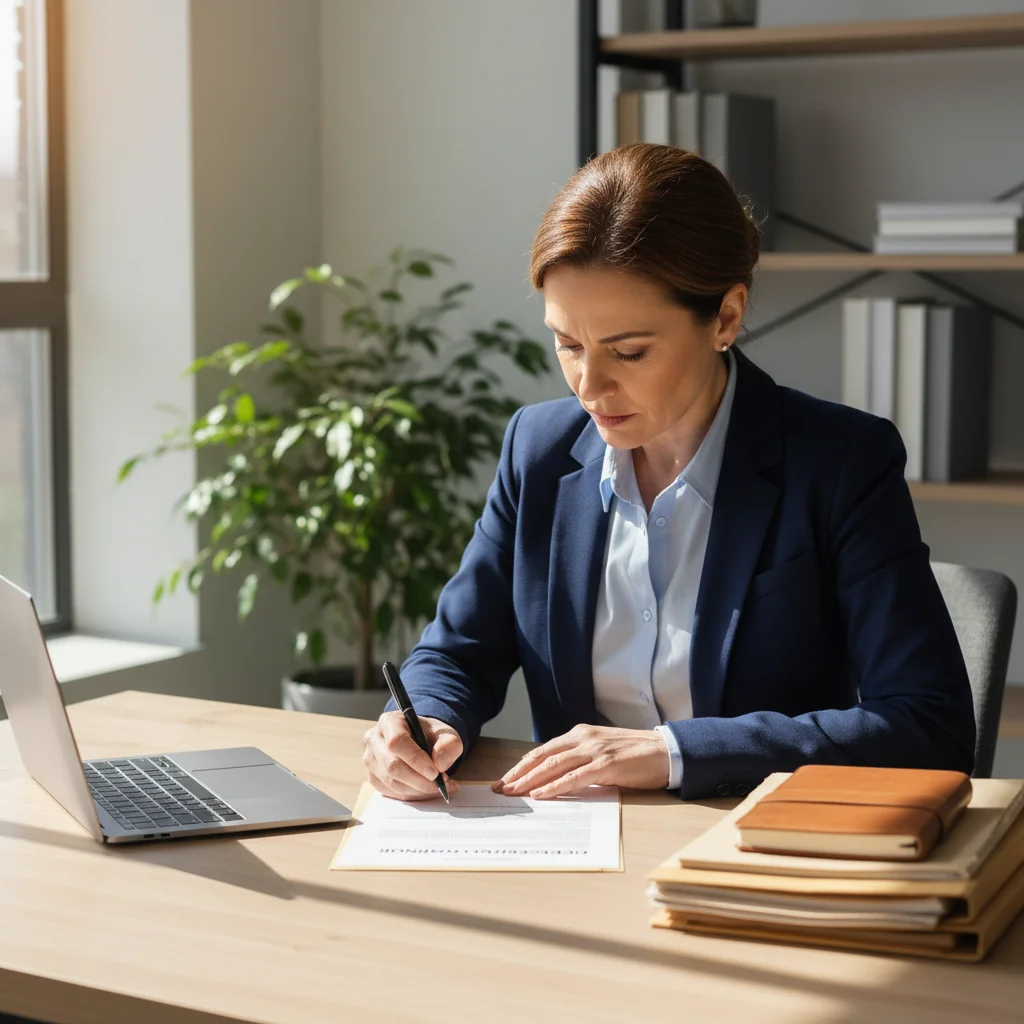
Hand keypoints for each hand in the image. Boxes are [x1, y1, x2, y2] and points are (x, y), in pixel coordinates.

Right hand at [363, 711, 462, 800]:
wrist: (421, 740)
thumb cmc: (430, 735)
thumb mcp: (446, 733)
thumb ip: (448, 745)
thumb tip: (440, 764)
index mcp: (390, 721)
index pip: (397, 741)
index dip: (415, 759)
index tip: (435, 773)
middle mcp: (374, 739)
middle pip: (392, 765)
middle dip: (419, 780)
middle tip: (442, 784)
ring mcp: (370, 760)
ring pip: (391, 782)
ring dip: (418, 790)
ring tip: (438, 788)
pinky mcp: (373, 777)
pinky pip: (390, 792)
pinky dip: (411, 796)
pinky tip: (426, 791)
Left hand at [493, 724, 668, 798]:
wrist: (666, 751)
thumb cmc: (634, 755)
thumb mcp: (601, 751)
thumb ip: (580, 759)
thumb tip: (555, 778)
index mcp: (580, 734)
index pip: (543, 750)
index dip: (522, 765)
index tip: (505, 779)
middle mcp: (583, 738)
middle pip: (542, 756)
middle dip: (518, 773)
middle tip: (500, 788)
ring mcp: (594, 750)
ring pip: (554, 765)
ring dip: (530, 780)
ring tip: (513, 792)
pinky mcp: (607, 765)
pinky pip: (575, 777)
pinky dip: (555, 787)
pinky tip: (541, 795)